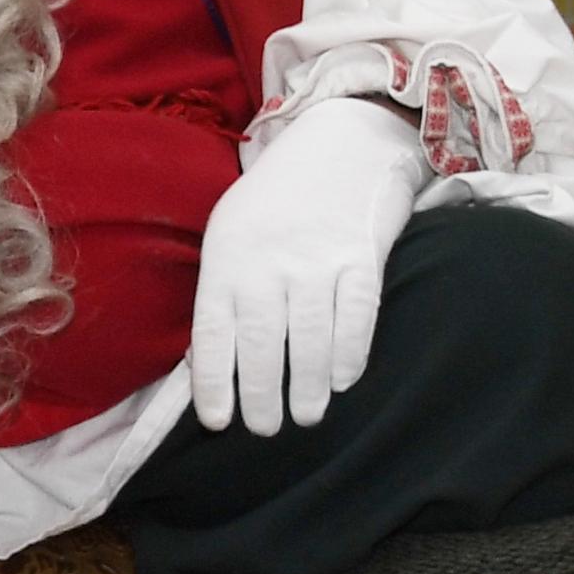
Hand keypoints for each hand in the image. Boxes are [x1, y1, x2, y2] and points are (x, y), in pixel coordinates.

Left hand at [189, 96, 425, 434]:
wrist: (338, 144)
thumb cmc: (275, 201)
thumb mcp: (230, 233)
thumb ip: (224, 291)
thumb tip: (210, 362)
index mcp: (226, 257)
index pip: (214, 332)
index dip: (214, 382)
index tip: (218, 421)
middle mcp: (269, 261)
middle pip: (262, 343)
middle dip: (262, 396)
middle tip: (266, 429)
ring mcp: (317, 259)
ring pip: (310, 339)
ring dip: (307, 387)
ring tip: (305, 417)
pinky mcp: (362, 256)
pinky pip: (356, 317)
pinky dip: (350, 355)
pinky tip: (341, 381)